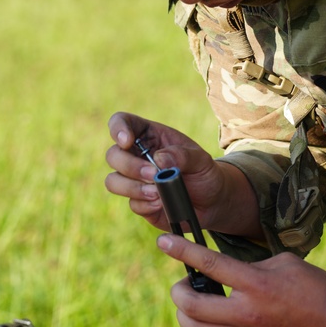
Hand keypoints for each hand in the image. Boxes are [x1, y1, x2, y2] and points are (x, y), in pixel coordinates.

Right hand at [105, 112, 260, 237]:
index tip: (127, 141)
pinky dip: (147, 204)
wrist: (212, 202)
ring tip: (158, 193)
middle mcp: (136, 156)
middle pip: (113, 155)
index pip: (122, 122)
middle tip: (153, 174)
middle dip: (130, 166)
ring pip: (113, 181)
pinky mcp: (139, 201)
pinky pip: (132, 203)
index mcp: (149, 136)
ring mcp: (135, 180)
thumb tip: (159, 159)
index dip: (118, 128)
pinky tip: (163, 203)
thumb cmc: (205, 173)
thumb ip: (183, 155)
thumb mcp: (201, 160)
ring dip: (133, 188)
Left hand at [156, 233, 325, 326]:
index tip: (164, 241)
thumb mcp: (283, 263)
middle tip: (183, 282)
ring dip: (185, 314)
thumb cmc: (316, 287)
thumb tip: (228, 273)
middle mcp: (246, 312)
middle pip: (191, 305)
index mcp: (256, 283)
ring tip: (191, 302)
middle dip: (178, 291)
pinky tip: (204, 321)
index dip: (182, 250)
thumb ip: (250, 266)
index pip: (209, 265)